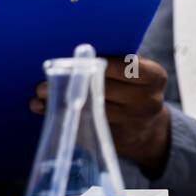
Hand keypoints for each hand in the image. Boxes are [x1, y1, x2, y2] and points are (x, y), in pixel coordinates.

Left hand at [30, 55, 171, 177]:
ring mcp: (132, 123)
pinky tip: (50, 111)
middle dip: (73, 82)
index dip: (98, 62)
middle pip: (104, 88)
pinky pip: (88, 126)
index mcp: (155, 78)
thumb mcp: (138, 74)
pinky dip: (66, 117)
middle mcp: (148, 101)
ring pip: (92, 109)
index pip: (126, 66)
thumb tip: (76, 55)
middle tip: (43, 82)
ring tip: (40, 95)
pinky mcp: (116, 140)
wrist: (148, 129)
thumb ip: (118, 63)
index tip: (73, 60)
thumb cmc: (135, 90)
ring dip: (62, 101)